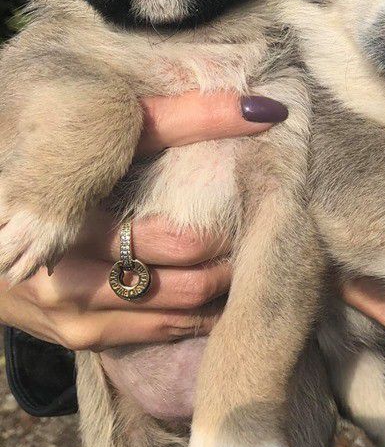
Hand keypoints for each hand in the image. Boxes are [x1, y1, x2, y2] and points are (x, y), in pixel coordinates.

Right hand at [0, 91, 285, 350]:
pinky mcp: (68, 334)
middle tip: (261, 245)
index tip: (256, 214)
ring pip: (163, 318)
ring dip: (210, 298)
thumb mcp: (113, 129)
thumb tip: (265, 111)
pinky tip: (213, 300)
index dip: (220, 231)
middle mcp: (62, 278)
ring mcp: (63, 314)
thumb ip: (186, 118)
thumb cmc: (57, 156)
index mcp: (69, 220)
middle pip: (174, 285)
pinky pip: (143, 336)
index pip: (171, 240)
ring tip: (245, 271)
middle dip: (223, 268)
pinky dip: (184, 319)